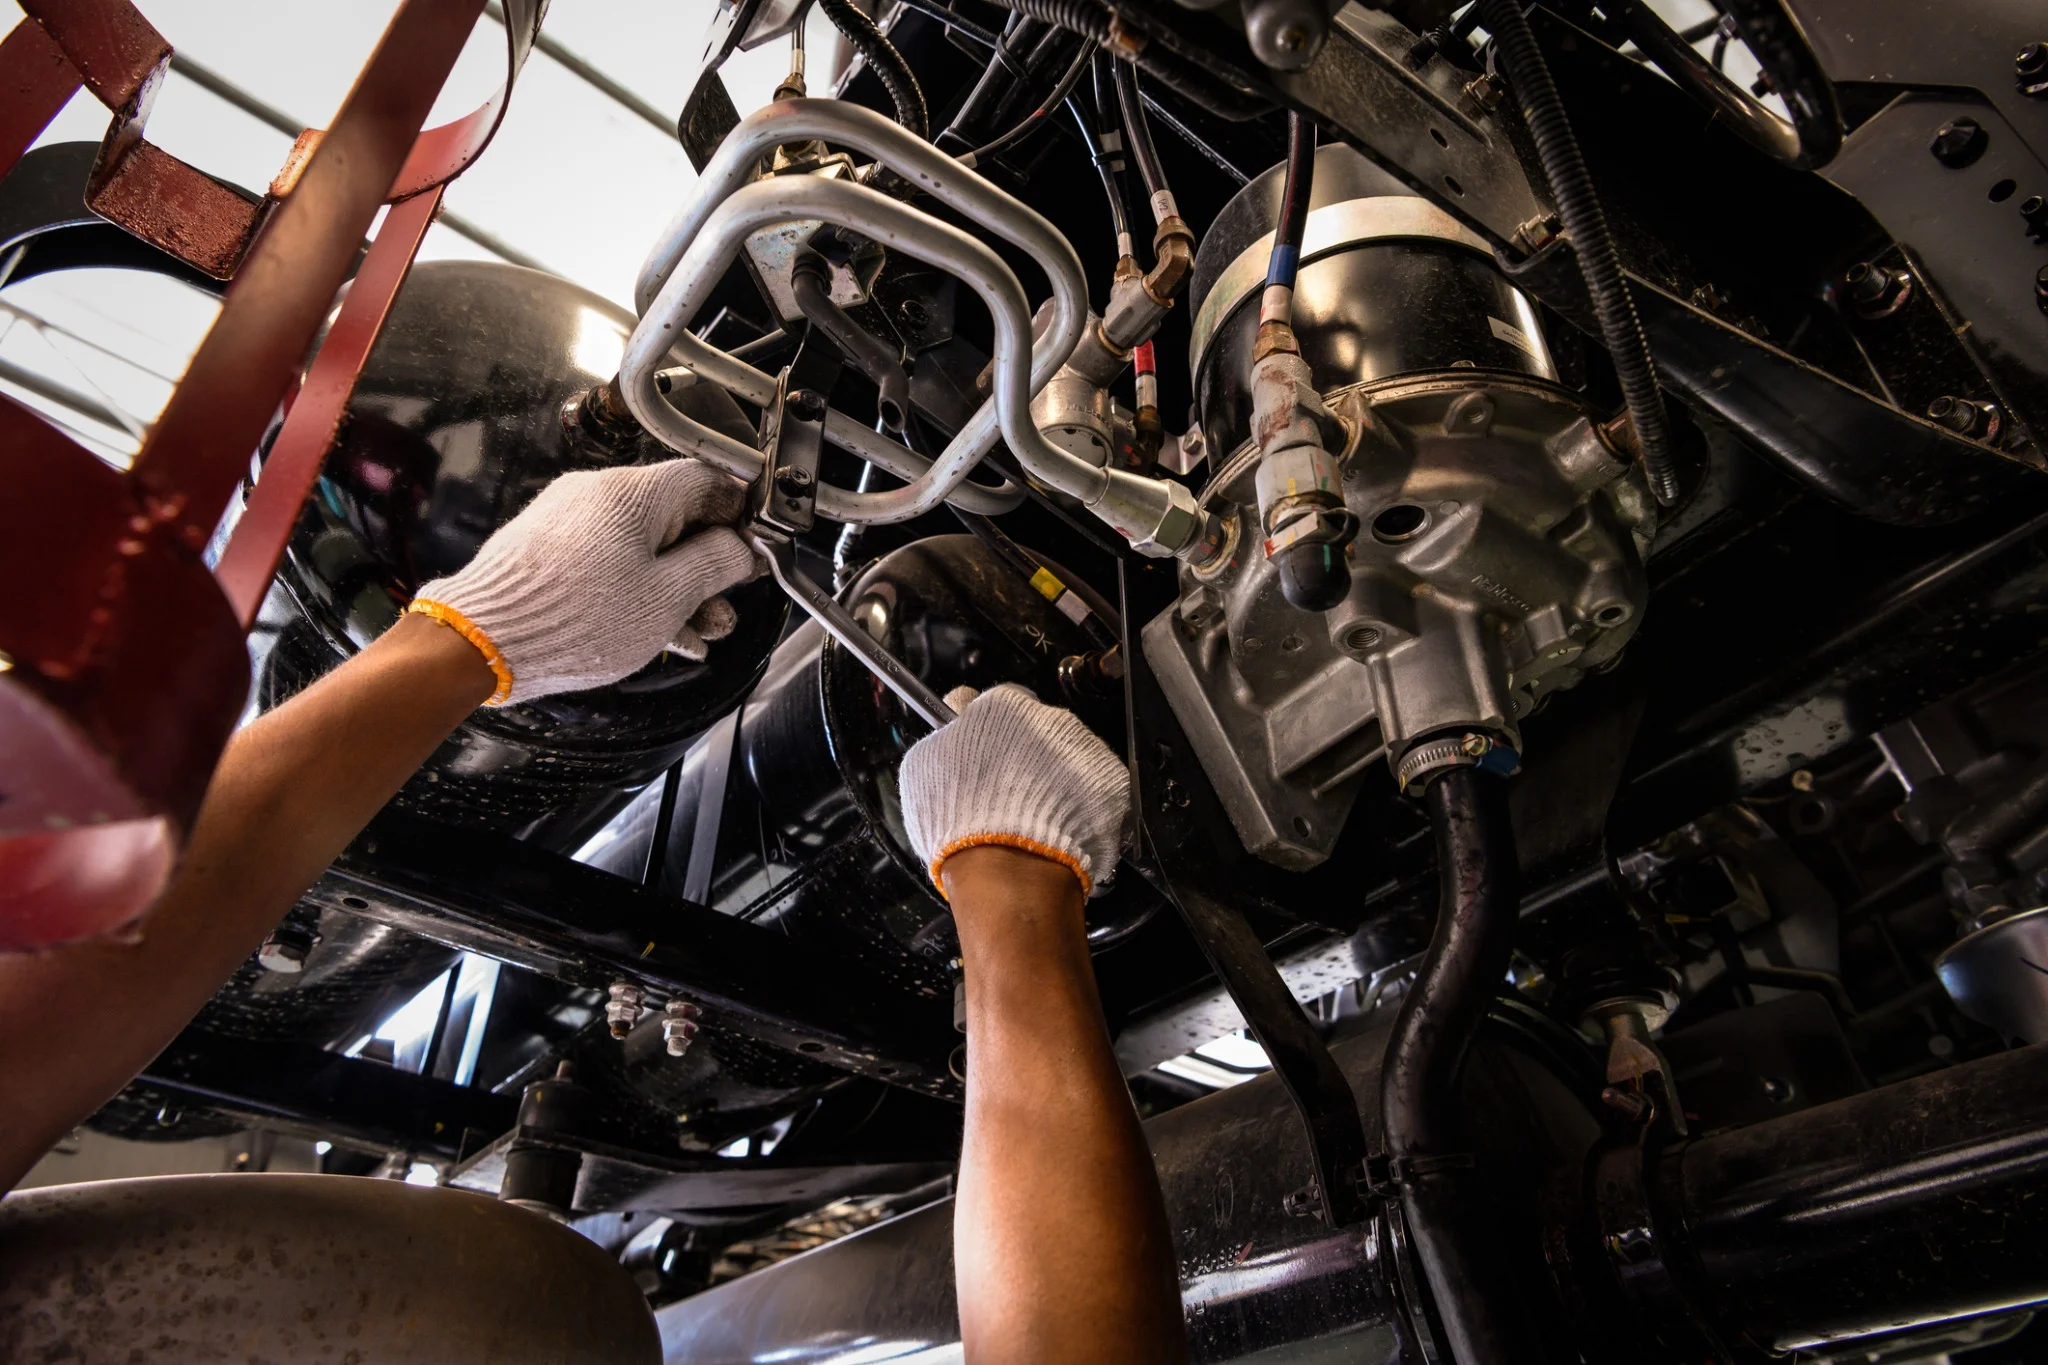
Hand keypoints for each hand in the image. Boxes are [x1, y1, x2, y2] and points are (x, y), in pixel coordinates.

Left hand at [409, 459, 756, 703]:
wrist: (481, 644)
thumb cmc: (570, 619)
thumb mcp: (666, 597)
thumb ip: (714, 565)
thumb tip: (740, 550)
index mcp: (629, 492)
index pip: (705, 481)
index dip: (739, 515)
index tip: (753, 549)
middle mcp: (595, 497)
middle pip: (673, 518)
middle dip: (707, 566)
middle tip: (727, 602)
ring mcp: (567, 525)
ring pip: (642, 548)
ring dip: (676, 589)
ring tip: (699, 632)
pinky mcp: (547, 555)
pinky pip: (609, 566)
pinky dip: (639, 593)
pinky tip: (661, 633)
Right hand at [899, 684, 1130, 898]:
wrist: (1010, 871)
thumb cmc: (958, 819)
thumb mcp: (924, 769)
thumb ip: (944, 738)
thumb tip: (953, 727)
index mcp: (1003, 707)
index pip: (998, 703)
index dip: (988, 729)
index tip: (984, 754)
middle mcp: (1051, 719)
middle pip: (1039, 730)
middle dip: (1027, 755)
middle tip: (1010, 794)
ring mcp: (1088, 751)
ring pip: (1069, 758)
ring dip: (1056, 779)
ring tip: (1038, 818)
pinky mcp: (1113, 785)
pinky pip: (1094, 789)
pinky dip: (1082, 805)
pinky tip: (1063, 829)